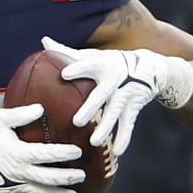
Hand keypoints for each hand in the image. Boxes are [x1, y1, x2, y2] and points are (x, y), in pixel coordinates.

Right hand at [0, 103, 83, 192]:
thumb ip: (21, 114)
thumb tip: (40, 108)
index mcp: (19, 153)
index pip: (47, 154)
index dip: (64, 154)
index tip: (78, 152)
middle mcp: (18, 172)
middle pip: (49, 179)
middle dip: (68, 178)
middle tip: (82, 176)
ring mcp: (13, 185)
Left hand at [41, 38, 192, 156]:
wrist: (148, 67)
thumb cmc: (110, 62)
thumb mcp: (93, 55)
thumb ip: (67, 51)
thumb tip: (43, 41)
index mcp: (101, 65)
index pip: (88, 65)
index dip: (77, 69)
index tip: (64, 75)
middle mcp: (115, 79)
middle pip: (102, 94)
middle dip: (91, 108)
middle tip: (77, 122)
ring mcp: (126, 94)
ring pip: (115, 112)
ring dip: (106, 128)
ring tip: (94, 142)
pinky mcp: (135, 107)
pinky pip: (129, 124)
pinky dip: (124, 138)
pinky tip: (117, 151)